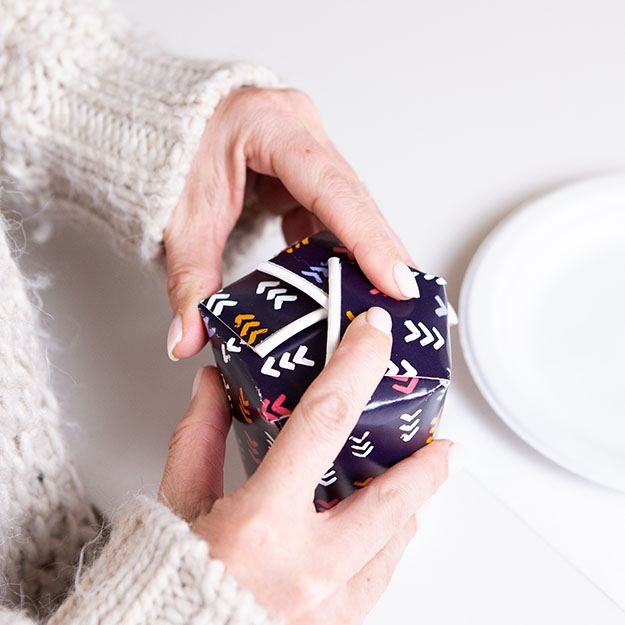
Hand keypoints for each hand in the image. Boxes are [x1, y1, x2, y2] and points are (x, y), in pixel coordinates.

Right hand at [159, 308, 452, 623]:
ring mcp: (329, 607)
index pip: (325, 421)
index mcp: (260, 526)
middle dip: (428, 462)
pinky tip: (388, 525)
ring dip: (412, 502)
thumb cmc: (168, 584)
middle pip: (393, 496)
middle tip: (443, 439)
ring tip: (420, 475)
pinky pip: (379, 576)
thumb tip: (216, 385)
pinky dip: (389, 543)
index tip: (374, 335)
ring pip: (397, 541)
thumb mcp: (179, 503)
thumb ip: (199, 435)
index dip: (356, 366)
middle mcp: (306, 569)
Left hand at [164, 87, 418, 360]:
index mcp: (270, 126)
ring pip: (351, 207)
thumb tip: (188, 338)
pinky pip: (333, 211)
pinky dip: (341, 247)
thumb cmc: (172, 152)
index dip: (368, 237)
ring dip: (368, 253)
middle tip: (410, 299)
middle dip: (383, 251)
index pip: (331, 188)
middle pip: (354, 199)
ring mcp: (307, 149)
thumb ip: (189, 279)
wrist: (166, 126)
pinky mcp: (305, 171)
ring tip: (390, 297)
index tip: (397, 280)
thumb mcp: (181, 218)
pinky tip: (351, 280)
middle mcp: (300, 132)